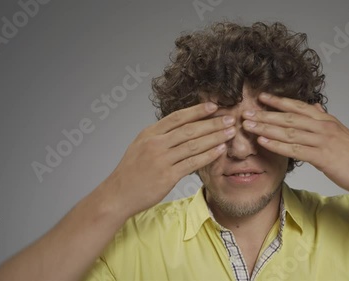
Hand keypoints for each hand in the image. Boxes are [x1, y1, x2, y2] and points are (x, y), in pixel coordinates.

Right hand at [100, 102, 235, 217]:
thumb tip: (181, 128)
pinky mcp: (167, 176)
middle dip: (212, 123)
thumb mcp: (140, 146)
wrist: (118, 194)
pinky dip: (209, 155)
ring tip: (230, 132)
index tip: (214, 106)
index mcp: (149, 133)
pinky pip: (193, 163)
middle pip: (189, 129)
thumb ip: (159, 136)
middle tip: (230, 118)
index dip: (197, 110)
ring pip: (194, 145)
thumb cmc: (131, 171)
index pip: (177, 117)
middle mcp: (155, 143)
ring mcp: (161, 159)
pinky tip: (221, 150)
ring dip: (215, 137)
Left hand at [242, 93, 348, 195]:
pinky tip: (263, 142)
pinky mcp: (322, 157)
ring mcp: (322, 141)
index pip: (298, 106)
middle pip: (289, 117)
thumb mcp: (340, 131)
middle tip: (246, 112)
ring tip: (248, 126)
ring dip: (266, 128)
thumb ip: (324, 119)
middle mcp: (323, 126)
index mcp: (326, 120)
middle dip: (266, 114)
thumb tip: (314, 107)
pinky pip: (294, 149)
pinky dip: (277, 145)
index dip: (279, 101)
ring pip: (289, 132)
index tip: (262, 97)